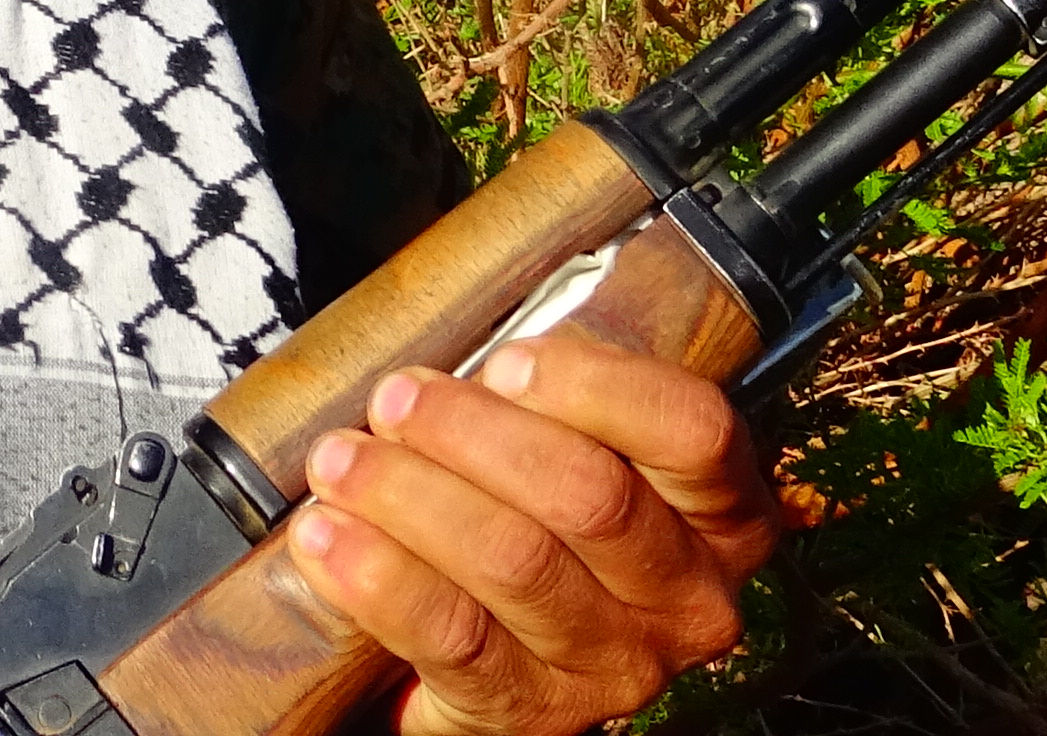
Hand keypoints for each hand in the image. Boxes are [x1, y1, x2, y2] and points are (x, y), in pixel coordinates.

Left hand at [287, 335, 777, 735]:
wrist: (495, 663)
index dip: (594, 386)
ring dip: (409, 495)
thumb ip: (547, 402)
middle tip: (394, 400)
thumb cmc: (534, 524)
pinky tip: (326, 537)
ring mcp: (615, 665)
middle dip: (472, 433)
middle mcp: (686, 597)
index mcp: (720, 515)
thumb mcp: (573, 455)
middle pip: (589, 495)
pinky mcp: (532, 713)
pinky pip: (451, 635)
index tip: (503, 362)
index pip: (693, 432)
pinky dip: (378, 576)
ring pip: (514, 560)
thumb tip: (448, 347)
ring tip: (340, 461)